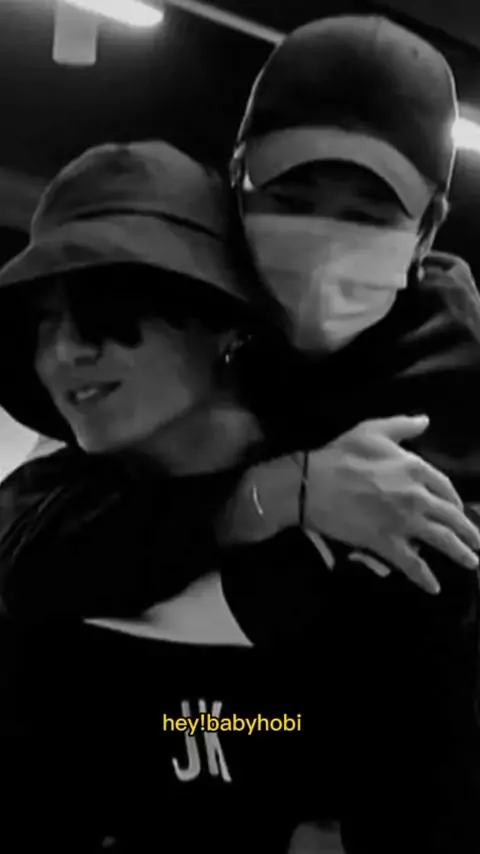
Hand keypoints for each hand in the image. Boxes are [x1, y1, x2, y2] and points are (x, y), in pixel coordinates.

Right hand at [302, 415, 479, 593]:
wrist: (313, 484)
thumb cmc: (341, 455)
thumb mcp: (372, 430)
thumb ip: (402, 426)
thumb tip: (425, 420)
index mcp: (416, 468)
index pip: (446, 488)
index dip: (455, 501)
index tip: (459, 510)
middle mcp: (418, 496)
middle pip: (452, 517)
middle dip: (469, 532)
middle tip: (478, 542)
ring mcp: (404, 522)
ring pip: (442, 540)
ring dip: (461, 553)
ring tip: (472, 563)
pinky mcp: (388, 543)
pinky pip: (413, 564)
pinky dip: (425, 577)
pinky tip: (434, 587)